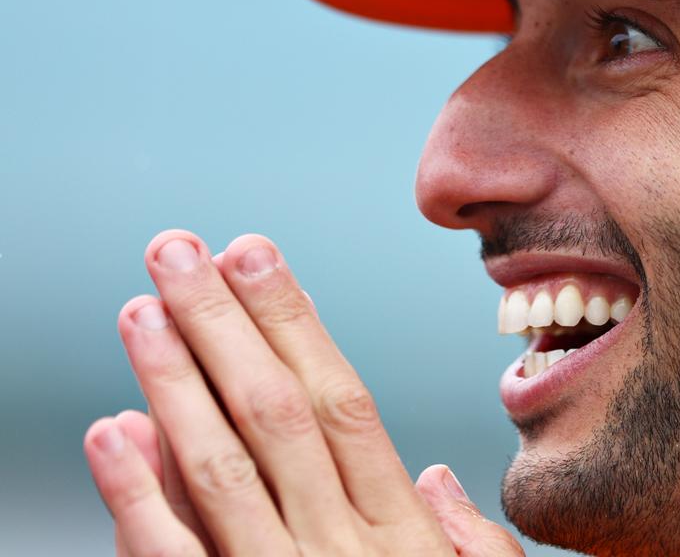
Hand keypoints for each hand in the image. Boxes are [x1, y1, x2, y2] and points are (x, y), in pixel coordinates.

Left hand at [84, 230, 523, 555]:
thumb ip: (468, 546)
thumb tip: (433, 475)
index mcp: (402, 538)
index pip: (342, 404)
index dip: (294, 325)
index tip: (255, 257)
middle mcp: (342, 552)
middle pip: (274, 417)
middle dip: (223, 326)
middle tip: (177, 252)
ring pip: (221, 471)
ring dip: (173, 384)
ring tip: (138, 311)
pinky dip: (137, 498)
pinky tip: (110, 434)